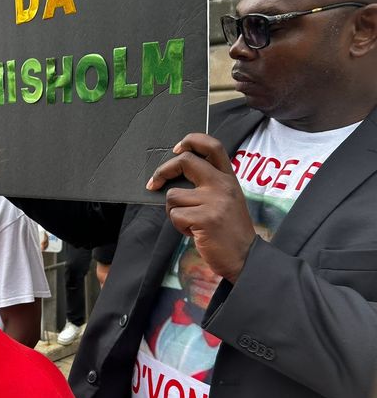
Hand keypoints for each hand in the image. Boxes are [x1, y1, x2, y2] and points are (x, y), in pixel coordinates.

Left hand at [147, 133, 255, 282]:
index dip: (190, 141)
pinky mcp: (204, 218)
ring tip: (191, 222)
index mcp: (228, 178)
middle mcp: (222, 185)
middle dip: (162, 171)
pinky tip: (194, 232)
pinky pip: (175, 215)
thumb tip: (173, 177)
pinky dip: (179, 226)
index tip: (176, 150)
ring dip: (174, 211)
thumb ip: (208, 184)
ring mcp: (214, 200)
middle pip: (184, 161)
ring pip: (173, 196)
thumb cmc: (230, 231)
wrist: (245, 257)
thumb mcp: (227, 200)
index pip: (212, 145)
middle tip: (153, 184)